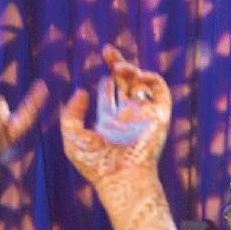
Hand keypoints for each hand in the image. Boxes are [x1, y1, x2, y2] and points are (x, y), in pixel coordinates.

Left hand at [59, 47, 170, 193]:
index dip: (105, 80)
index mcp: (109, 122)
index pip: (109, 94)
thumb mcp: (72, 137)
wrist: (122, 179)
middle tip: (107, 50)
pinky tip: (137, 76)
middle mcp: (127, 117)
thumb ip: (71, 114)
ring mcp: (143, 115)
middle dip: (117, 65)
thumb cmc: (96, 165)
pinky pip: (160, 91)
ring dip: (131, 70)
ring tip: (119, 67)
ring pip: (141, 83)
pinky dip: (151, 78)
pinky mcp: (158, 116)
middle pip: (125, 83)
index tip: (100, 73)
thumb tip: (82, 91)